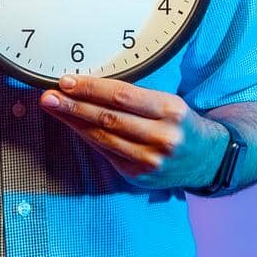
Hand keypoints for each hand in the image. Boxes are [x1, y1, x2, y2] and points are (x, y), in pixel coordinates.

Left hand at [38, 73, 222, 189]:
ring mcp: (151, 160)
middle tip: (48, 96)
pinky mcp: (140, 175)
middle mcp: (162, 137)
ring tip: (53, 107)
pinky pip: (106, 153)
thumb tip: (88, 86)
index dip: (91, 89)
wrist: (208, 158)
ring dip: (74, 122)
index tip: (66, 81)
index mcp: (170, 110)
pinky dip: (87, 138)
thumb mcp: (167, 101)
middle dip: (74, 106)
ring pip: (103, 138)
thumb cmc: (179, 121)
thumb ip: (134, 97)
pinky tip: (72, 125)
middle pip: (108, 118)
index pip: (122, 96)